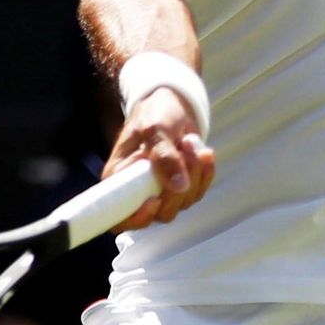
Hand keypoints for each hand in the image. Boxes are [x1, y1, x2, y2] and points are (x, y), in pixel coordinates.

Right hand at [105, 89, 216, 230]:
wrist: (173, 106)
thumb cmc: (154, 113)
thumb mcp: (154, 128)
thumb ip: (163, 156)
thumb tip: (178, 187)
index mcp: (119, 180)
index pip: (120, 219)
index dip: (137, 218)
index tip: (154, 199)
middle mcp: (138, 192)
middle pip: (161, 213)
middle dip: (178, 185)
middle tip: (183, 147)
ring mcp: (162, 192)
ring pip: (183, 202)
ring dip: (194, 172)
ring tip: (189, 141)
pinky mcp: (182, 189)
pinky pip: (198, 192)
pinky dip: (205, 172)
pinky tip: (202, 151)